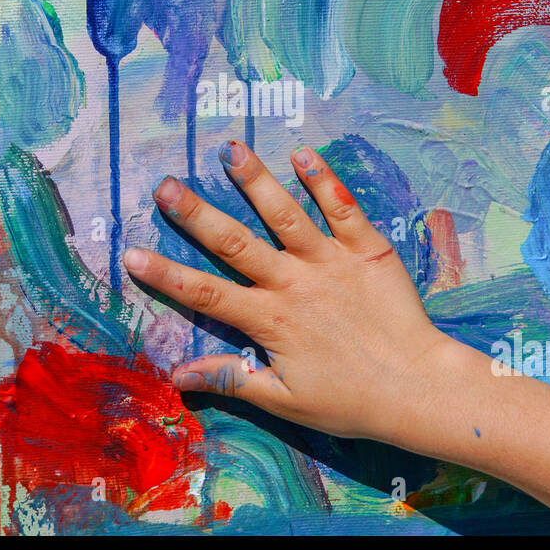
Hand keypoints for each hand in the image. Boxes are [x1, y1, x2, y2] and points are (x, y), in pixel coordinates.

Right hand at [122, 140, 452, 441]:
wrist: (418, 388)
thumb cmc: (351, 400)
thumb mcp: (285, 399)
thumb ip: (232, 378)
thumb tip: (176, 377)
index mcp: (269, 320)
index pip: (204, 293)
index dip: (165, 274)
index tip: (130, 253)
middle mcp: (293, 283)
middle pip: (235, 242)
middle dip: (196, 213)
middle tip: (165, 185)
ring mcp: (330, 262)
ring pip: (285, 214)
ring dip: (256, 180)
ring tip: (230, 149)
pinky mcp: (366, 250)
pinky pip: (342, 208)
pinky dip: (323, 179)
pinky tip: (303, 153)